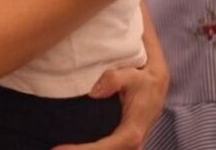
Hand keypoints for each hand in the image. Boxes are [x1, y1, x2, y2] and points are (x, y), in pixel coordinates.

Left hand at [52, 64, 168, 149]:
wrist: (158, 83)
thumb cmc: (145, 79)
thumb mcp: (133, 74)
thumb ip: (114, 79)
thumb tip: (94, 92)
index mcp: (132, 132)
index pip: (106, 148)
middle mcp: (130, 143)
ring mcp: (127, 145)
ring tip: (57, 149)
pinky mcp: (123, 141)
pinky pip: (106, 149)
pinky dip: (89, 149)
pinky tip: (71, 147)